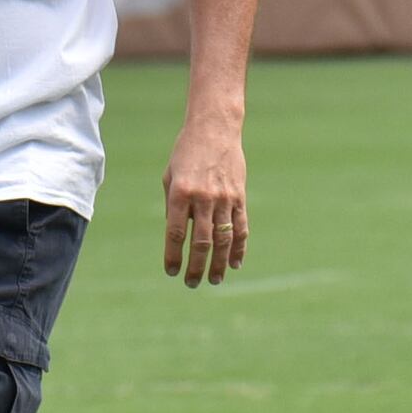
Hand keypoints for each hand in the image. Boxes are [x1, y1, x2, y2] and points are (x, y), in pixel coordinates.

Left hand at [163, 111, 248, 287]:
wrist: (215, 129)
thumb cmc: (186, 153)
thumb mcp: (171, 176)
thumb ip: (173, 206)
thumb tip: (178, 238)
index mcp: (180, 193)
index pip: (175, 233)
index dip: (173, 256)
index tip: (171, 272)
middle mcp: (203, 198)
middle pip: (200, 242)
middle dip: (196, 267)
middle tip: (192, 283)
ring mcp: (224, 198)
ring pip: (223, 239)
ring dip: (218, 264)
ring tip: (214, 280)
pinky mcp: (239, 197)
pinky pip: (241, 228)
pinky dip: (239, 248)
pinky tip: (235, 264)